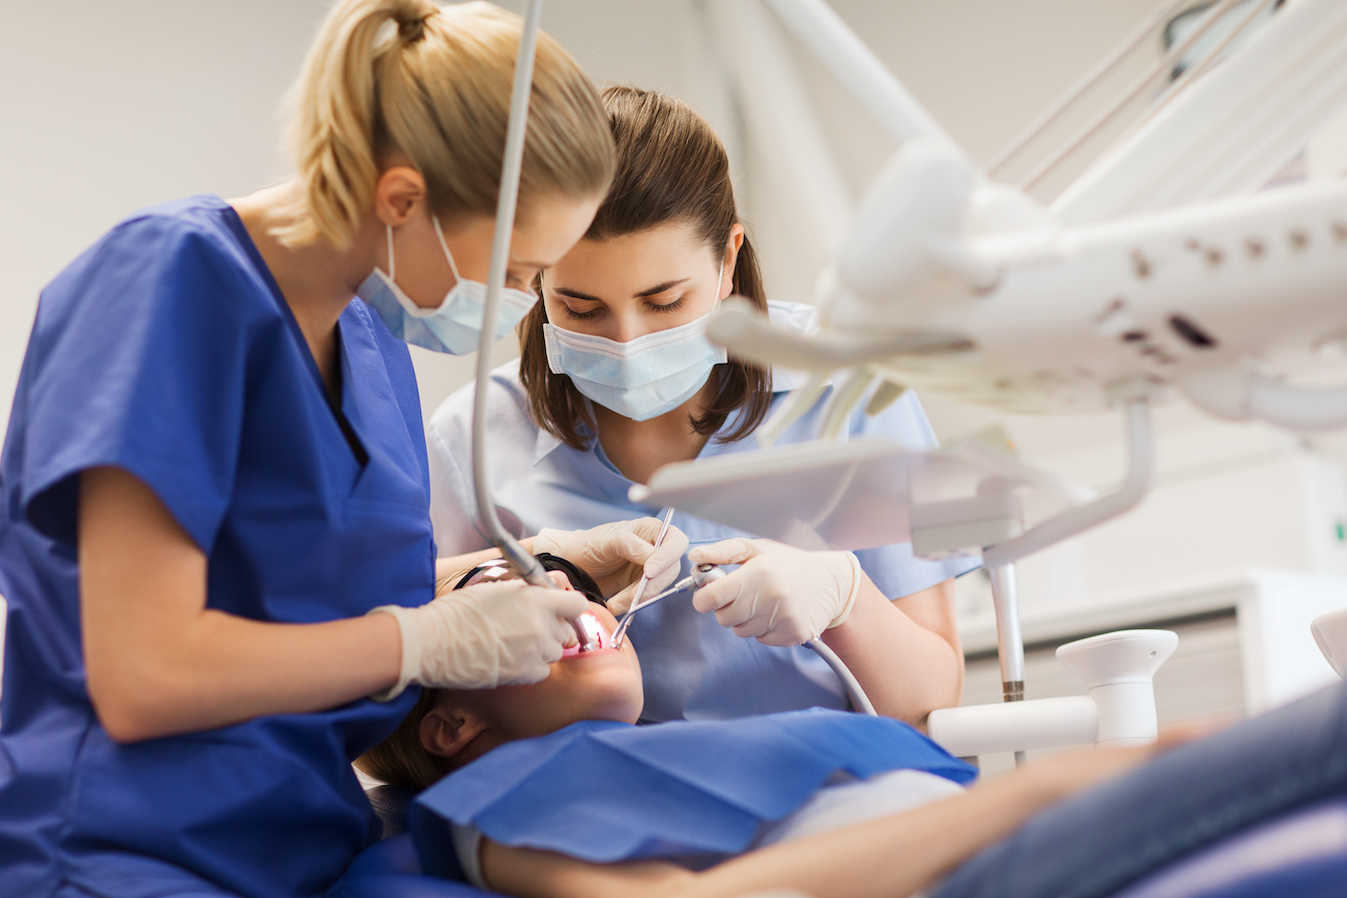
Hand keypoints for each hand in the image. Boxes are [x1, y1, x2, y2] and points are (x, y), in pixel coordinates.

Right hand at [369, 580, 588, 697]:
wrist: (434, 643)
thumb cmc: (457, 612)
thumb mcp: (494, 589)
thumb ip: (523, 592)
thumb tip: (537, 595)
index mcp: (536, 599)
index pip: (577, 603)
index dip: (569, 607)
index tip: (560, 610)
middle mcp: (542, 625)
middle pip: (568, 631)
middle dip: (555, 629)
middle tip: (533, 629)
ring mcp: (536, 652)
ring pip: (555, 652)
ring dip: (542, 650)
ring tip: (517, 646)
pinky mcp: (526, 674)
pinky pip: (543, 671)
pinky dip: (532, 668)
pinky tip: (512, 661)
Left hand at [533, 518, 688, 613]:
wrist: (573, 566)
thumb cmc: (589, 545)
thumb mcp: (609, 541)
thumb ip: (631, 545)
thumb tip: (652, 557)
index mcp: (652, 530)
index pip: (675, 542)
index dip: (667, 557)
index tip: (649, 571)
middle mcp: (656, 549)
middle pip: (671, 569)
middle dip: (652, 584)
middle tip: (632, 594)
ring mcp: (650, 570)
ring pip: (659, 587)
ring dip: (639, 597)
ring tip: (616, 602)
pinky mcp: (641, 587)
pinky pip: (645, 598)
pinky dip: (632, 604)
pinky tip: (615, 604)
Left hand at [688, 538, 861, 645]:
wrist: (832, 582)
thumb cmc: (789, 563)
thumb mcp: (758, 549)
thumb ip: (723, 552)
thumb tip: (694, 556)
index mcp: (759, 573)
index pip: (712, 597)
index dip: (704, 598)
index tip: (707, 595)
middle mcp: (771, 597)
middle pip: (724, 618)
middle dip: (726, 608)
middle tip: (741, 595)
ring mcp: (784, 619)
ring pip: (741, 631)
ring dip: (746, 619)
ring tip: (763, 602)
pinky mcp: (793, 635)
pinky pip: (761, 640)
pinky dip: (764, 629)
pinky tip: (777, 613)